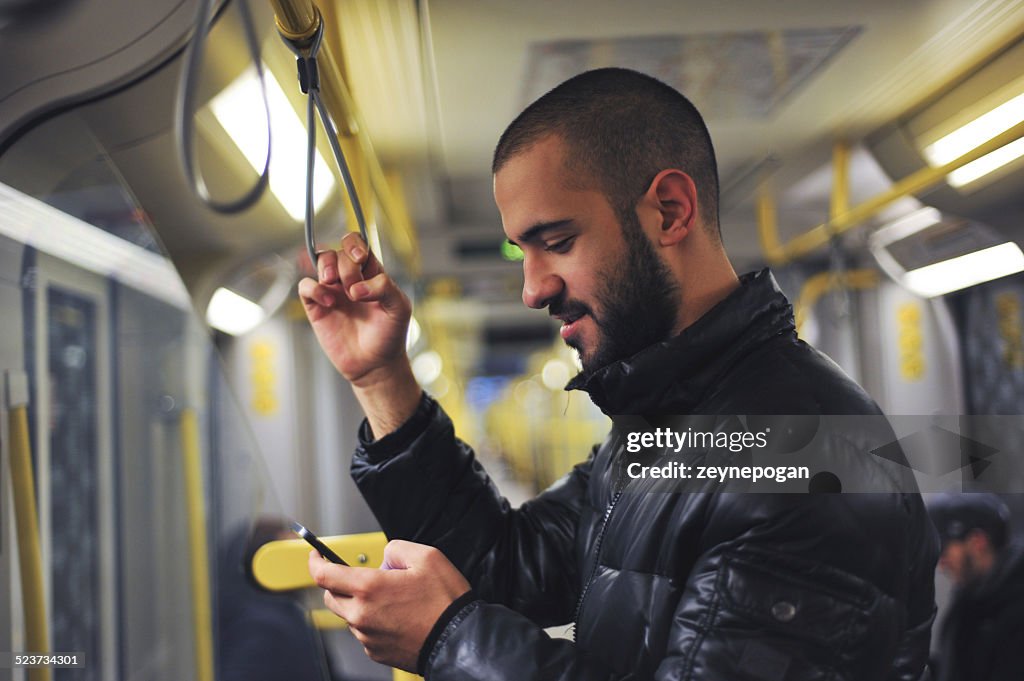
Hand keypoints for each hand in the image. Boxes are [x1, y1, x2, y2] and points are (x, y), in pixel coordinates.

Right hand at [298, 232, 411, 388]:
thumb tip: (356, 288)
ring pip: (321, 261)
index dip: (355, 244)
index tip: (359, 258)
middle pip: (339, 252)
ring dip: (326, 267)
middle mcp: (350, 279)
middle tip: (352, 287)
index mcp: (371, 274)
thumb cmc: (390, 335)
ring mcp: (333, 291)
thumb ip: (384, 288)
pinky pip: (306, 286)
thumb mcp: (399, 308)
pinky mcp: (317, 307)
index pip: (358, 245)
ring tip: (333, 283)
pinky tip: (328, 302)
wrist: (375, 364)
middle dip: (345, 265)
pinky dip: (313, 288)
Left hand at [310, 540, 471, 671]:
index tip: (316, 556)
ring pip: (349, 615)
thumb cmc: (445, 601)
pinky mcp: (375, 652)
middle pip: (331, 596)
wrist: (459, 639)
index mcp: (369, 588)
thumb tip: (385, 559)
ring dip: (359, 603)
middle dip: (339, 583)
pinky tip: (396, 617)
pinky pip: (364, 632)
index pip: (324, 575)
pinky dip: (372, 621)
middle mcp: (362, 615)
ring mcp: (367, 637)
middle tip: (362, 576)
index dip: (315, 562)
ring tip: (392, 599)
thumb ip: (396, 549)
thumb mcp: (427, 557)